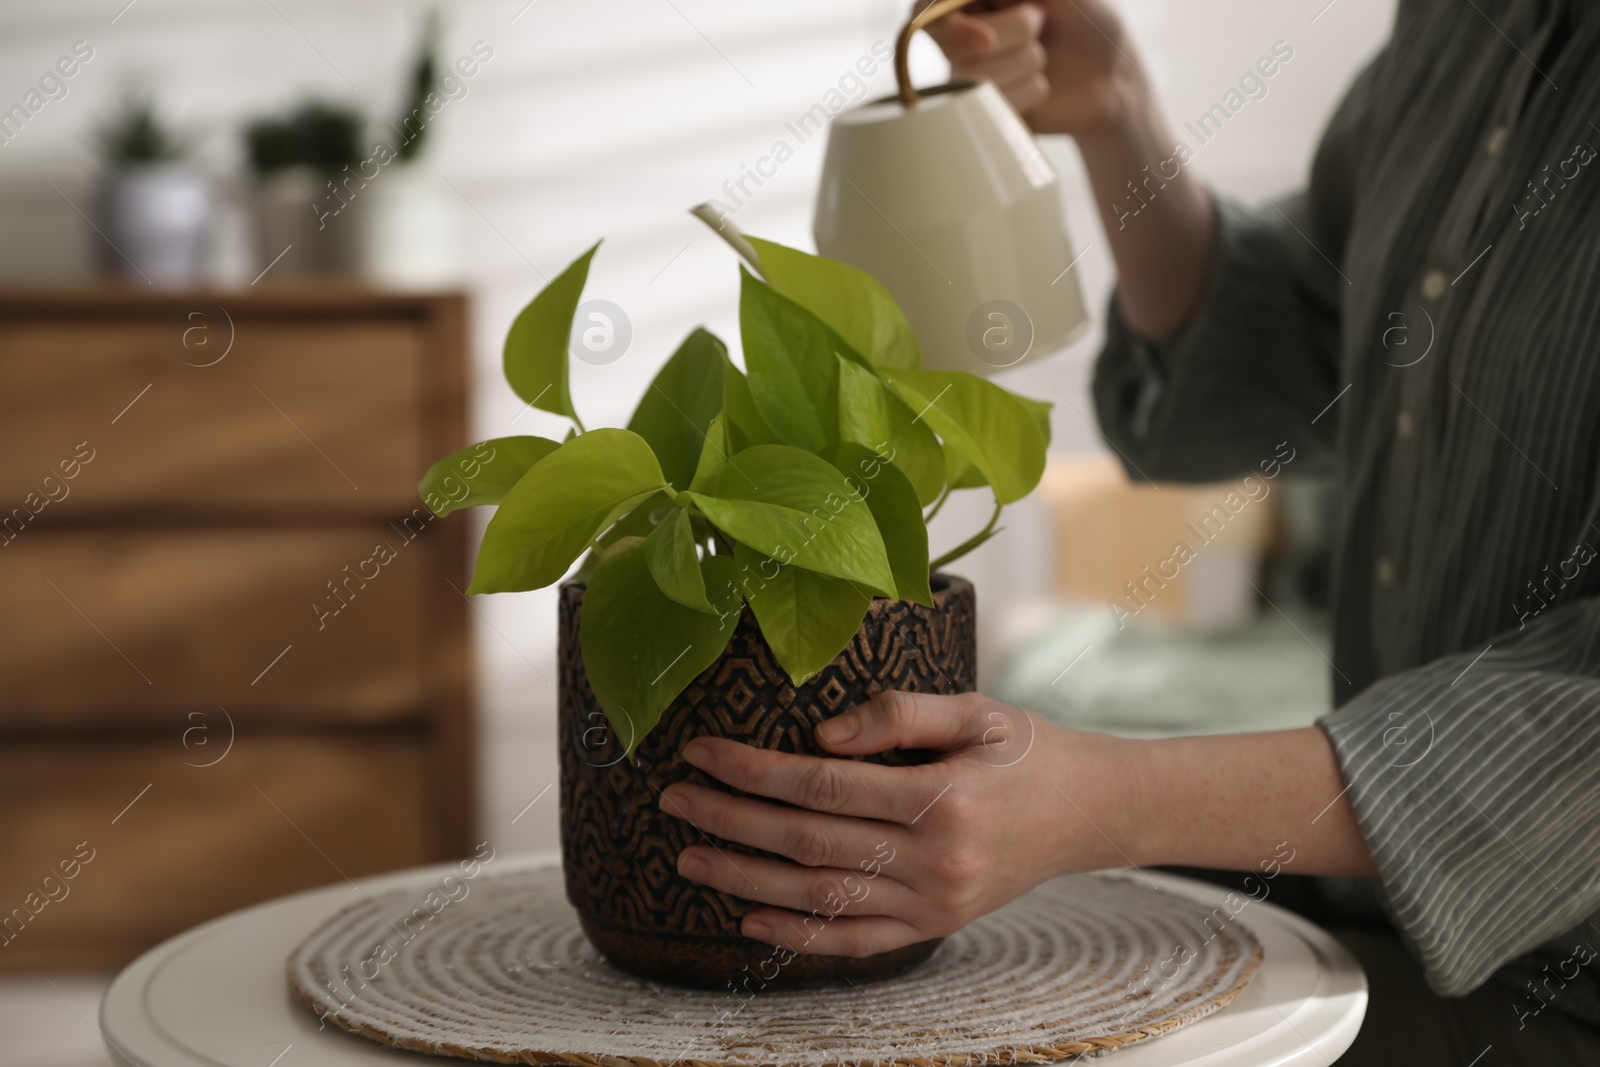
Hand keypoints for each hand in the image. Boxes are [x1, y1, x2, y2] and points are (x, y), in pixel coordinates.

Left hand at [658, 691, 1135, 956]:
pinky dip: (799, 937)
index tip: (700, 750)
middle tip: (674, 799)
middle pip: (808, 843)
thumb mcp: (977, 710)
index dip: (754, 769)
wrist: (1093, 812)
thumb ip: (900, 712)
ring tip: (690, 860)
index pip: (823, 784)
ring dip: (746, 882)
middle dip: (732, 819)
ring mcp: (936, 904)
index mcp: (944, 797)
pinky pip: (856, 941)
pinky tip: (749, 921)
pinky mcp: (936, 928)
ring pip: (821, 898)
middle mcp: (937, 860)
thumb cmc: (1028, 750)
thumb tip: (819, 735)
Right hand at [922, 0, 1141, 134]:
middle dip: (1013, 31)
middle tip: (1040, 23)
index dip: (949, 26)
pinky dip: (1033, 90)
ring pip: (977, 76)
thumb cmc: (1088, 20)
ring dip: (1028, 60)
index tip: (985, 37)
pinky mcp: (987, 115)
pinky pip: (998, 104)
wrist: (1114, 75)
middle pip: (954, 44)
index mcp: (973, 4)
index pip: (925, 11)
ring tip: (1043, 58)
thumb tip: (966, 1)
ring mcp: (972, 80)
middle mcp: (963, 40)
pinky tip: (1043, 86)